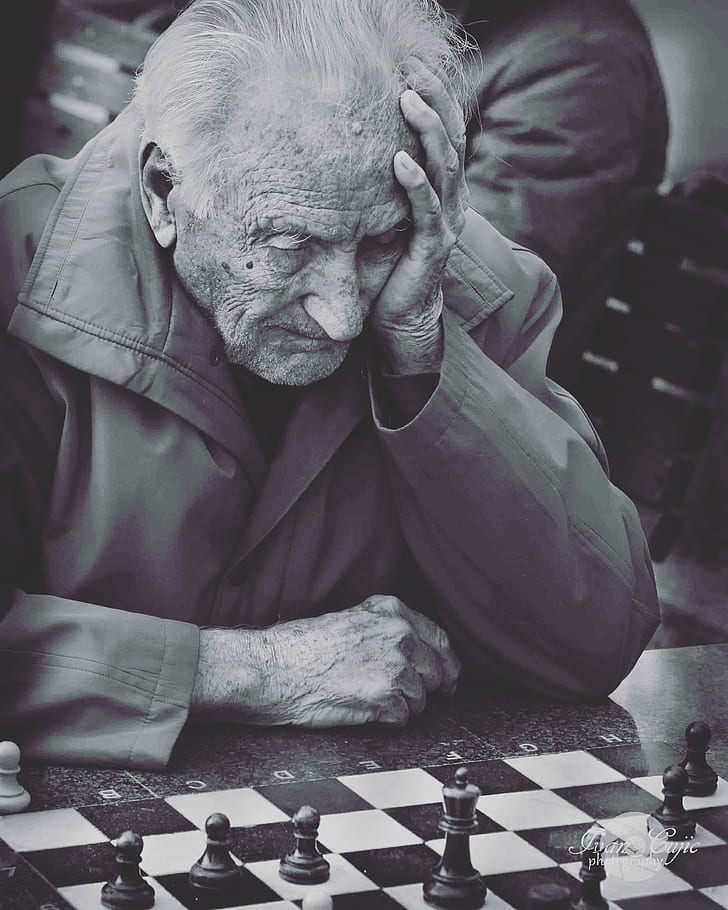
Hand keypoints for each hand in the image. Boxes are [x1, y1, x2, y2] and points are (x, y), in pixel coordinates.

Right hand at [191, 595, 459, 726]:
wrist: (272, 669)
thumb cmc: (300, 647)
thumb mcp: (350, 619)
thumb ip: (385, 628)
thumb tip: (413, 647)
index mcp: (392, 612)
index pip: (440, 640)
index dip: (446, 663)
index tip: (447, 677)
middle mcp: (399, 635)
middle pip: (437, 672)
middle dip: (423, 687)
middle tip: (401, 695)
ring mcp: (395, 666)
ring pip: (421, 699)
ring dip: (401, 704)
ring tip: (368, 697)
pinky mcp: (385, 698)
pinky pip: (402, 718)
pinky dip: (386, 720)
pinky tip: (363, 709)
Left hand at [371, 59, 468, 372]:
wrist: (402, 317)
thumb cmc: (391, 265)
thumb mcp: (389, 215)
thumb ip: (385, 186)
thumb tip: (350, 150)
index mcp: (445, 190)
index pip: (446, 135)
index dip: (435, 99)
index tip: (411, 66)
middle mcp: (453, 201)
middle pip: (450, 141)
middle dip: (433, 102)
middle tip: (410, 71)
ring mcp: (447, 223)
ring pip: (444, 168)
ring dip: (426, 132)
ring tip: (406, 101)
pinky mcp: (433, 246)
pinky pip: (426, 210)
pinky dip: (415, 184)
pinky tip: (398, 162)